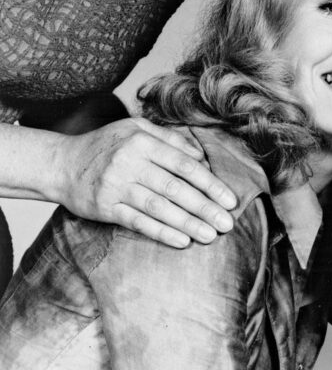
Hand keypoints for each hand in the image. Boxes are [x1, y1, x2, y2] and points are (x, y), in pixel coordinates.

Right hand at [52, 117, 236, 247]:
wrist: (62, 164)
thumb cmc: (107, 144)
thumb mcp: (136, 128)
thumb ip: (170, 138)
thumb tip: (201, 156)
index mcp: (142, 140)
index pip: (184, 164)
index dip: (210, 183)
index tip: (230, 199)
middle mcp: (130, 162)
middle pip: (175, 187)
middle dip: (205, 207)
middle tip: (228, 223)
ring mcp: (116, 186)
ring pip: (159, 207)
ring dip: (188, 223)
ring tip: (210, 235)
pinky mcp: (105, 208)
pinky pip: (137, 222)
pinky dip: (161, 232)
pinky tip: (182, 241)